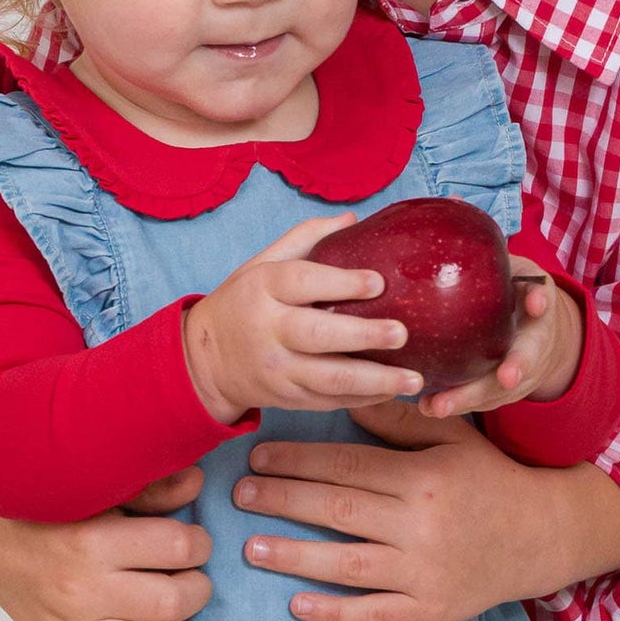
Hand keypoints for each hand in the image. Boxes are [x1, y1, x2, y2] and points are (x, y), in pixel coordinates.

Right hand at [0, 391, 212, 620]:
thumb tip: (197, 484)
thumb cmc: (50, 510)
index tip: (193, 542)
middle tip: (190, 576)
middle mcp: (82, 590)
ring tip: (175, 612)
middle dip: (196, 588)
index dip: (198, 543)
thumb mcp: (97, 489)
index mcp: (92, 541)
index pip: (178, 548)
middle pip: (172, 602)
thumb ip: (150, 488)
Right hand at [182, 214, 425, 422]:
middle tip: (402, 333)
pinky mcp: (288, 398)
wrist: (205, 359)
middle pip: (318, 335)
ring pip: (329, 379)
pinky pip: (330, 401)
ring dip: (375, 381)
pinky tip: (392, 393)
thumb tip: (353, 219)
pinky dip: (364, 400)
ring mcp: (278, 370)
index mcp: (262, 289)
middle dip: (363, 336)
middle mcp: (268, 331)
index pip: (302, 283)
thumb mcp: (262, 263)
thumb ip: (305, 238)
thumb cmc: (244, 302)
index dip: (341, 282)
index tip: (379, 281)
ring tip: (414, 378)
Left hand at [235, 399, 619, 620]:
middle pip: (337, 511)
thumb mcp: (452, 438)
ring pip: (347, 565)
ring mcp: (425, 573)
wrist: (542, 535)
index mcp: (423, 477)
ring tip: (251, 548)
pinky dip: (335, 613)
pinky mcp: (431, 611)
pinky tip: (296, 604)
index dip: (298, 459)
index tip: (258, 455)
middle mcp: (421, 525)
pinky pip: (375, 615)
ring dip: (293, 556)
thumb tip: (347, 396)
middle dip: (282, 500)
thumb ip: (399, 422)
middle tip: (239, 495)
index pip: (347, 465)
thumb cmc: (489, 479)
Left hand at [420, 255, 581, 418]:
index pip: (543, 299)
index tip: (536, 301)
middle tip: (507, 377)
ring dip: (471, 399)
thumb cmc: (516, 295)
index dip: (539, 299)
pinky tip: (427, 407)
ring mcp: (519, 374)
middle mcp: (533, 345)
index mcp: (538, 307)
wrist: (542, 337)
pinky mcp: (499, 392)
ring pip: (498, 390)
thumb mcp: (515, 269)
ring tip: (438, 406)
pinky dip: (457, 405)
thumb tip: (457, 206)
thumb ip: (493, 251)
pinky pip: (480, 401)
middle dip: (517, 368)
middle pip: (527, 359)